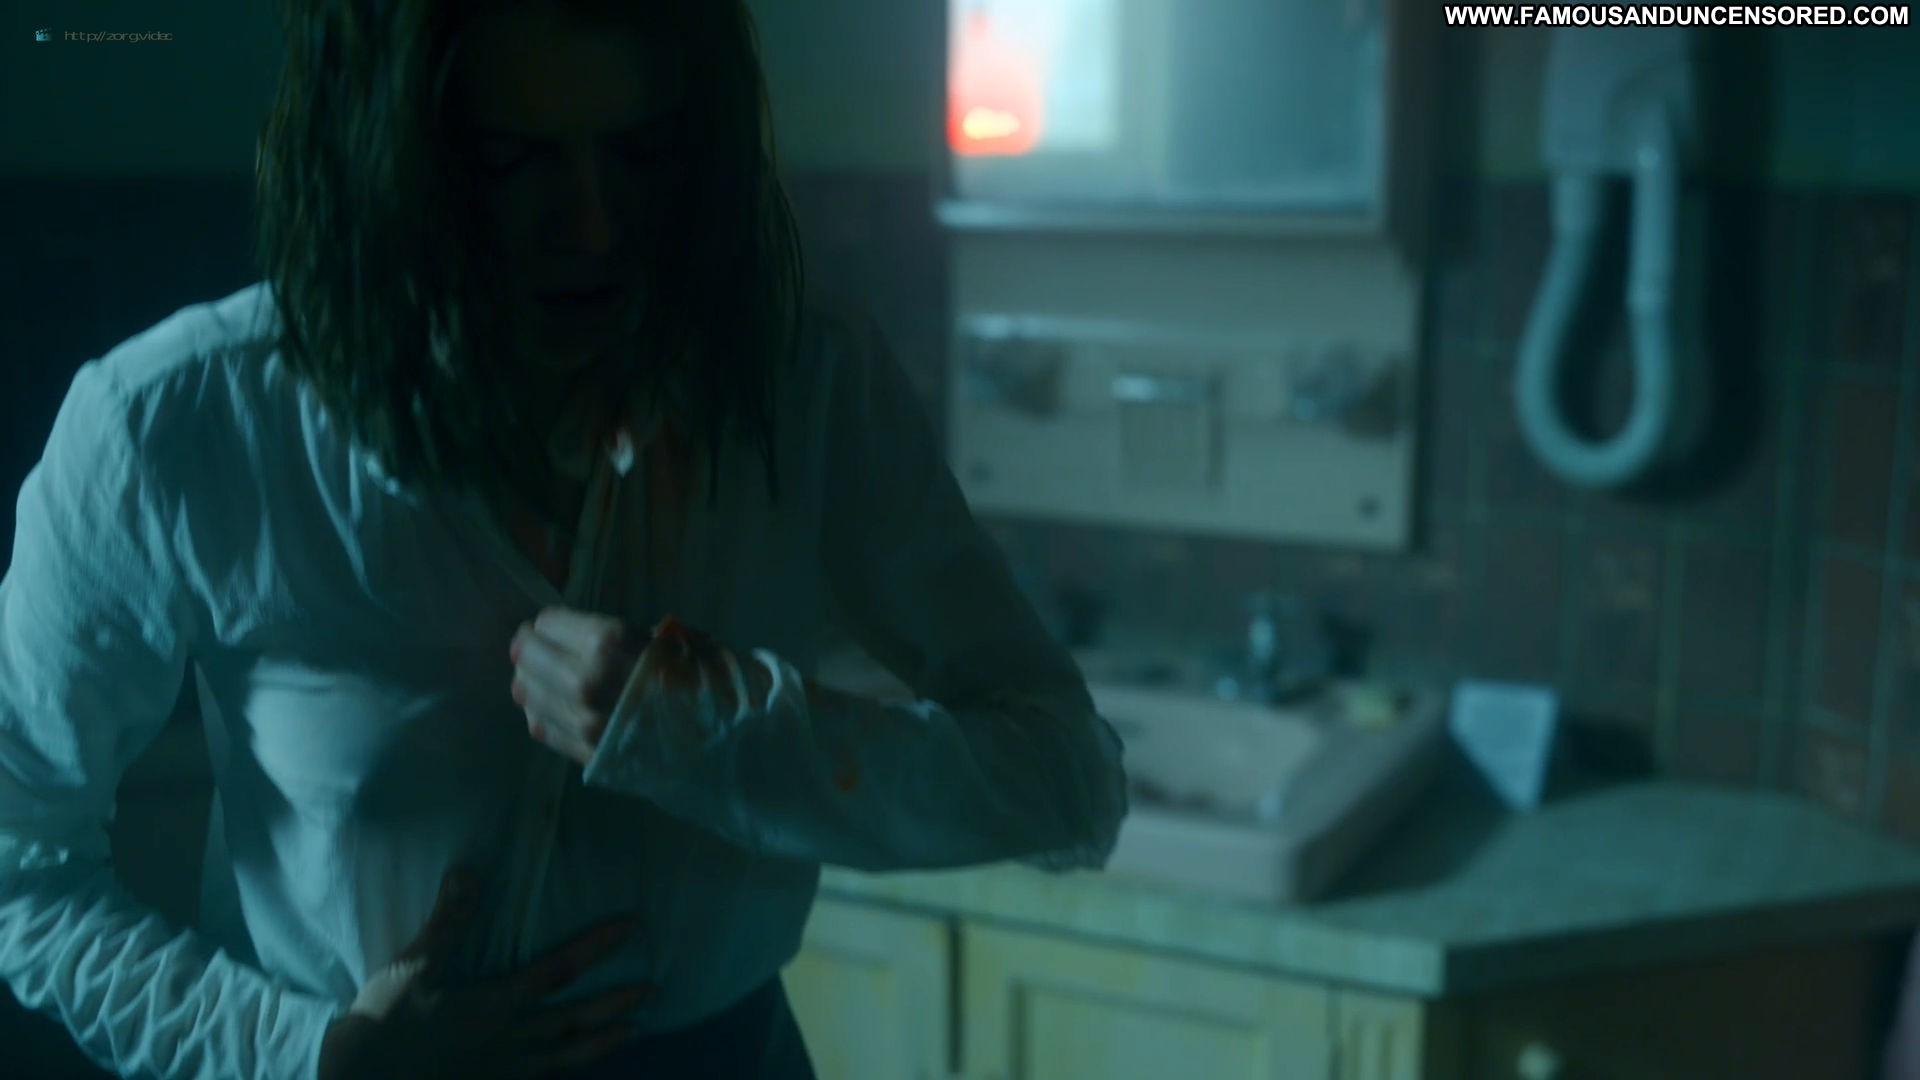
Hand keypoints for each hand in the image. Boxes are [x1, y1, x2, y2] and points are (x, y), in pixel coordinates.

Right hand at [318, 867, 657, 1079]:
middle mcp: (508, 1041)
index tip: (634, 928)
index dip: (599, 947)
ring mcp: (501, 1073)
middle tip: (654, 991)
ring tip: (634, 1031)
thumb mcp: (412, 967)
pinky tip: (576, 1070)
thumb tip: (469, 871)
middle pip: (574, 1020)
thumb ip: (448, 921)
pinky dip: (563, 1074)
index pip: (559, 970)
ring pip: (564, 1057)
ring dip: (601, 1043)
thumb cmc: (382, 1026)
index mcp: (494, 1004)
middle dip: (616, 1003)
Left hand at [511, 609, 763, 766]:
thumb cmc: (713, 682)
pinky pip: (544, 729)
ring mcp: (583, 723)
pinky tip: (541, 705)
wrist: (734, 745)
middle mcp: (586, 682)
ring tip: (530, 675)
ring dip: (527, 681)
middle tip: (529, 645)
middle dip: (529, 649)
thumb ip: (628, 638)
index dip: (548, 623)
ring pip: (531, 695)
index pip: (552, 625)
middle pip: (533, 659)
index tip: (548, 623)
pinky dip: (537, 713)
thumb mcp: (677, 640)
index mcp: (610, 644)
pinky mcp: (586, 754)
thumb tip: (589, 637)